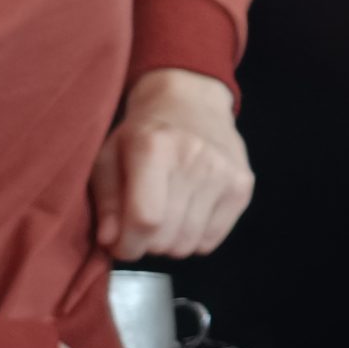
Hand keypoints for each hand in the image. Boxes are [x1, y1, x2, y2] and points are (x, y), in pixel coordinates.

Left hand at [89, 68, 254, 261]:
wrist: (191, 101)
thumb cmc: (142, 132)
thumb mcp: (108, 157)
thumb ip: (106, 201)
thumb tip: (109, 242)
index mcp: (154, 148)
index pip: (145, 219)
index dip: (127, 245)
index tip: (119, 246)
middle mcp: (195, 159)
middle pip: (167, 237)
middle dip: (146, 245)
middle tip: (140, 227)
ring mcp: (224, 173)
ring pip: (189, 244)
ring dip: (170, 243)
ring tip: (164, 218)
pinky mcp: (242, 186)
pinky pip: (212, 240)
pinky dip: (194, 238)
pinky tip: (186, 214)